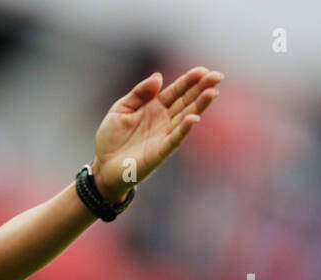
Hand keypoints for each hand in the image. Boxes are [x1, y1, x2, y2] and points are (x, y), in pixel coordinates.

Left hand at [92, 67, 222, 202]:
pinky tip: (194, 117)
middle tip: (217, 76)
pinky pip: (175, 138)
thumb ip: (139, 93)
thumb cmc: (111, 138)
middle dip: (202, 88)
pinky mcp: (160, 151)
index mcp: (155, 106)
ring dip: (199, 105)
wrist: (103, 167)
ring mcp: (164, 135)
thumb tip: (159, 77)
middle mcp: (164, 119)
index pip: (176, 90)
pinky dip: (184, 129)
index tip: (203, 70)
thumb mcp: (121, 109)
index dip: (189, 80)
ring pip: (186, 117)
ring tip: (212, 92)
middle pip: (186, 101)